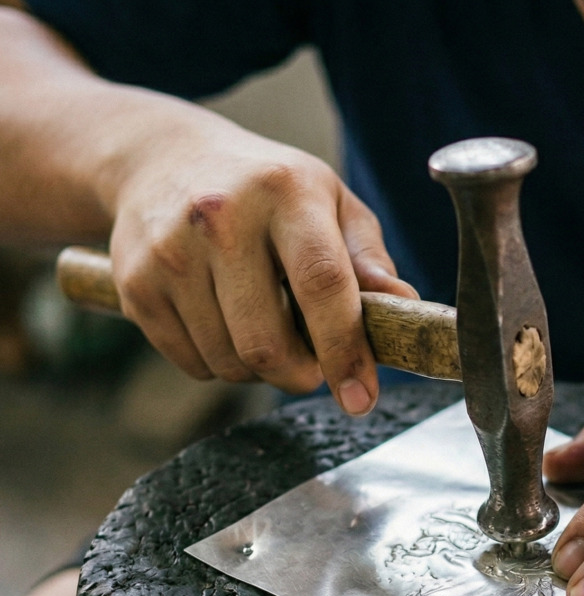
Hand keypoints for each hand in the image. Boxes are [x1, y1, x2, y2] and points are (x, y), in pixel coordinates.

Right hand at [108, 110, 415, 412]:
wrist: (160, 160)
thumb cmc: (267, 191)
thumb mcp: (330, 204)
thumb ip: (368, 259)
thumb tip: (403, 308)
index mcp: (285, 192)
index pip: (321, 285)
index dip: (345, 351)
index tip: (361, 400)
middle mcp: (220, 216)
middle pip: (267, 343)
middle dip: (300, 374)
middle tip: (312, 365)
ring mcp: (170, 251)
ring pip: (229, 363)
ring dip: (259, 370)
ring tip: (265, 328)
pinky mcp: (135, 283)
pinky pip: (193, 364)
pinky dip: (219, 364)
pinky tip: (224, 323)